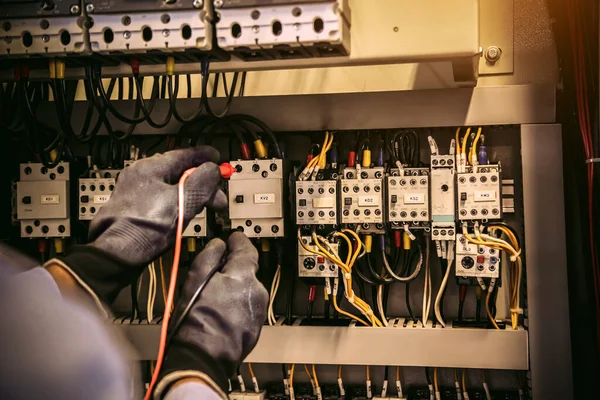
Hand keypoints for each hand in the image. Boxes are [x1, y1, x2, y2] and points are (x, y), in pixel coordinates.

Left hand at [89, 146, 226, 264]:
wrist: (116, 255)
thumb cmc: (144, 229)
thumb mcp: (182, 202)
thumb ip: (201, 182)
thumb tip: (212, 169)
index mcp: (150, 168)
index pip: (184, 154)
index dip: (204, 156)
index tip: (217, 158)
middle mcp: (139, 176)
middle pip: (178, 171)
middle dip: (201, 183)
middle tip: (217, 195)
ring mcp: (134, 193)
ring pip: (170, 186)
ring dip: (190, 194)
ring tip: (203, 206)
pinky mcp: (132, 209)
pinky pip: (160, 198)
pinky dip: (177, 202)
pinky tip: (184, 214)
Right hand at [155, 232, 267, 396]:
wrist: (203, 360)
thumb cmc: (195, 324)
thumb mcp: (194, 282)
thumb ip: (208, 257)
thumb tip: (217, 245)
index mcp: (243, 276)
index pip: (246, 248)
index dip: (238, 241)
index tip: (233, 238)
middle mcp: (257, 291)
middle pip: (246, 270)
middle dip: (231, 269)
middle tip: (212, 274)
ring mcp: (258, 310)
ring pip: (246, 289)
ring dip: (233, 289)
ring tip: (211, 299)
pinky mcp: (256, 326)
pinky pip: (247, 306)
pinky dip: (236, 305)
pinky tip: (219, 313)